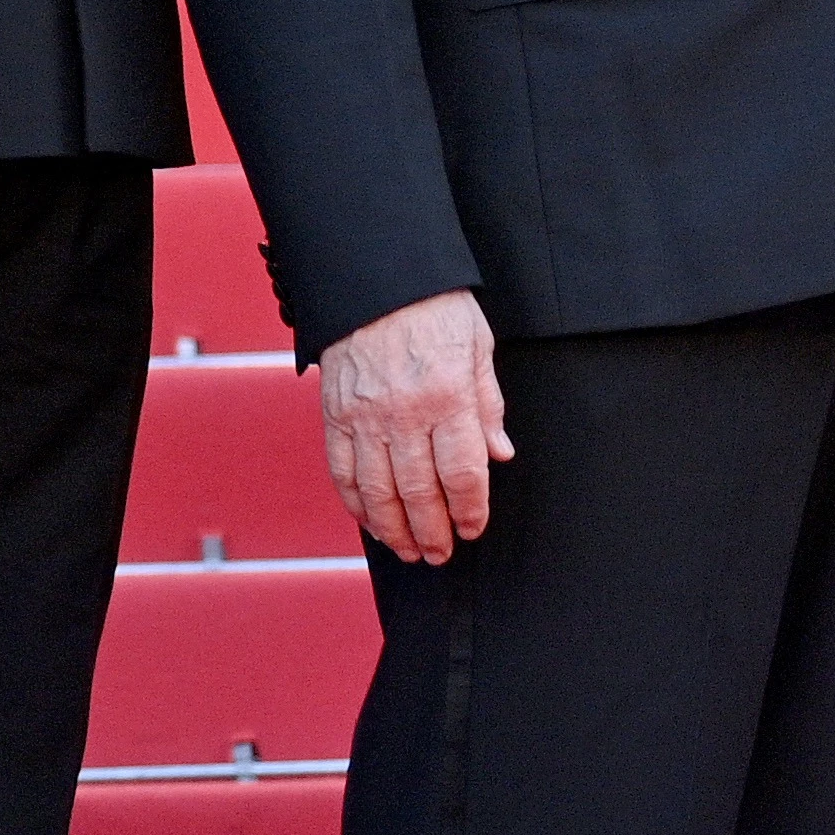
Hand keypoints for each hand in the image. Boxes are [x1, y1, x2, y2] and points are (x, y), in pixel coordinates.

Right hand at [319, 290, 509, 563]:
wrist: (376, 280)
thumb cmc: (434, 308)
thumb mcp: (478, 347)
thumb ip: (487, 405)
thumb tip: (499, 453)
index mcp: (447, 396)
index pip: (461, 472)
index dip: (469, 510)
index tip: (473, 528)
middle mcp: (403, 414)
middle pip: (418, 491)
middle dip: (432, 532)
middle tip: (441, 554)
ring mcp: (364, 417)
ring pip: (377, 492)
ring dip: (394, 529)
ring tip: (410, 550)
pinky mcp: (335, 416)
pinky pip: (343, 472)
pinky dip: (357, 504)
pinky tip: (372, 522)